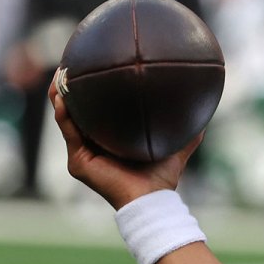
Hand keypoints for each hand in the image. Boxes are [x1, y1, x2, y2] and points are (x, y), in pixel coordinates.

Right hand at [49, 71, 202, 209]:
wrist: (152, 198)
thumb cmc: (162, 175)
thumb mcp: (175, 143)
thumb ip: (186, 126)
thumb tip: (202, 105)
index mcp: (111, 137)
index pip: (96, 108)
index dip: (91, 89)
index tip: (91, 66)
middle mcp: (94, 143)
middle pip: (76, 109)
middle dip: (70, 86)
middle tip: (70, 64)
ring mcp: (84, 153)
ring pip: (66, 118)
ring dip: (60, 96)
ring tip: (60, 76)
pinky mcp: (79, 162)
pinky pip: (69, 132)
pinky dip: (64, 114)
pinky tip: (62, 98)